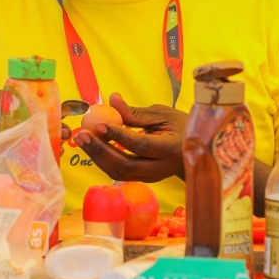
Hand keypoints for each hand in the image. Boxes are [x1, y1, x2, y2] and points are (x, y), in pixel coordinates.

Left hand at [73, 92, 187, 182]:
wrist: (197, 149)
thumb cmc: (179, 126)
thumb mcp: (162, 114)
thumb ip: (135, 112)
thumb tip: (112, 99)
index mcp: (170, 149)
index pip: (140, 145)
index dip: (118, 136)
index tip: (99, 125)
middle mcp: (160, 168)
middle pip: (126, 166)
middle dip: (101, 151)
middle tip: (82, 135)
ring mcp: (151, 177)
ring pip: (119, 173)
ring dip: (97, 156)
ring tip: (82, 139)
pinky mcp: (143, 179)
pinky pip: (119, 173)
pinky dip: (103, 160)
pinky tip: (92, 146)